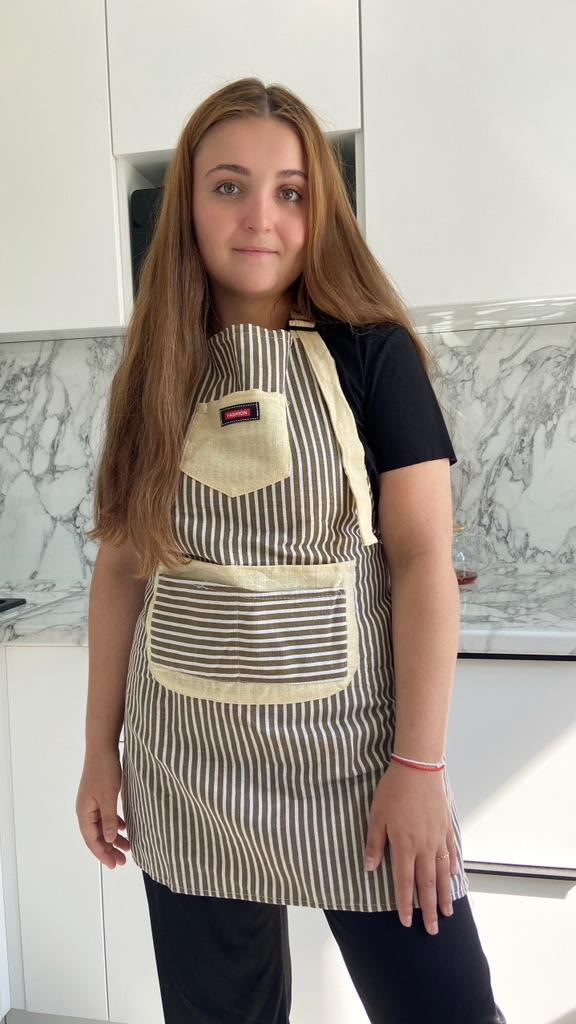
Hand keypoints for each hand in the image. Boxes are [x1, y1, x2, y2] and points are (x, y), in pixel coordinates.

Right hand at [76, 748, 130, 869]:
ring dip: (114, 838)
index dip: (103, 854)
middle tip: (122, 861)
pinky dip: (115, 824)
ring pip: (102, 826)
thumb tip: (109, 839)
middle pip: (97, 836)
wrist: (102, 749)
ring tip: (127, 848)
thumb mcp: (108, 797)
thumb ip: (109, 819)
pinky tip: (125, 828)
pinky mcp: (99, 796)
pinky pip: (106, 816)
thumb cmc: (104, 772)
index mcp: (84, 812)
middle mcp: (86, 810)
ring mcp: (92, 803)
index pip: (92, 840)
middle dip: (109, 849)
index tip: (114, 865)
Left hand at [363, 761, 458, 934]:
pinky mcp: (447, 827)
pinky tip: (455, 877)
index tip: (406, 921)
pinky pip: (452, 853)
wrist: (419, 768)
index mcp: (404, 846)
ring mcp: (438, 838)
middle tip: (433, 931)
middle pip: (427, 885)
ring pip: (443, 873)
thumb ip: (375, 843)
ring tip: (448, 913)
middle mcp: (424, 847)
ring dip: (445, 895)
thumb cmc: (394, 790)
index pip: (404, 882)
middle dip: (429, 910)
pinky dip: (454, 868)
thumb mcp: (377, 816)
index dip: (405, 904)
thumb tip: (371, 869)